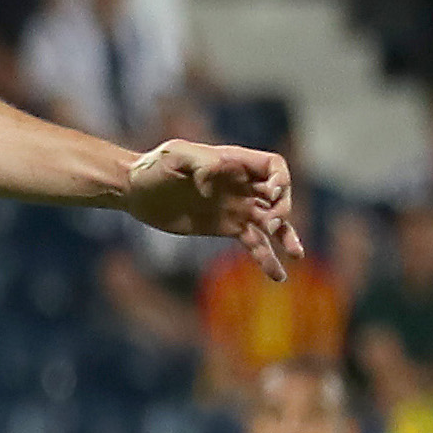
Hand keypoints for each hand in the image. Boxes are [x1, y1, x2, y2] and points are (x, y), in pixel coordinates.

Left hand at [121, 141, 303, 279]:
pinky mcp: (226, 228)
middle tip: (268, 224)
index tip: (272, 195)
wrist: (136, 191)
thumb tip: (214, 181)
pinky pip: (254, 243)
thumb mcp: (175, 156)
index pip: (273, 167)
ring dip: (287, 237)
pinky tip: (278, 276)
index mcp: (235, 163)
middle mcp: (242, 185)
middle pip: (278, 196)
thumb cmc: (154, 167)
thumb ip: (200, 164)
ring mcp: (236, 207)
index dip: (280, 180)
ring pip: (272, 223)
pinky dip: (266, 258)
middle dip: (282, 210)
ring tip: (296, 255)